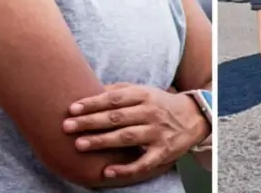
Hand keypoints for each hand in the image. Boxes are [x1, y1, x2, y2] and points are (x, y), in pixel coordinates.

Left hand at [63, 83, 209, 180]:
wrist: (193, 117)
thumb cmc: (159, 103)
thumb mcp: (143, 90)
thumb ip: (119, 90)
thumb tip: (92, 89)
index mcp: (143, 95)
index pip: (114, 99)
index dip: (92, 103)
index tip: (72, 108)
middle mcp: (150, 112)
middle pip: (116, 117)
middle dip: (90, 122)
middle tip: (67, 126)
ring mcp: (157, 133)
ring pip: (126, 137)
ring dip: (102, 141)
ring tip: (79, 145)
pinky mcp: (163, 152)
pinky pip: (143, 162)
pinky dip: (125, 168)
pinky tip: (108, 171)